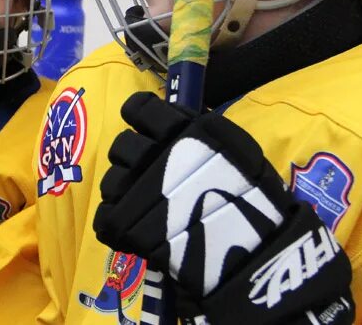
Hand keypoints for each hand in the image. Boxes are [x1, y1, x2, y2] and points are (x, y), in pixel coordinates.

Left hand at [93, 92, 352, 323]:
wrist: (255, 252)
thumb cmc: (256, 202)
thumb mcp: (237, 151)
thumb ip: (200, 135)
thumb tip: (172, 124)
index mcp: (184, 129)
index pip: (139, 108)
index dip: (140, 119)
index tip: (150, 134)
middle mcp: (155, 153)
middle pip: (121, 146)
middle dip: (132, 161)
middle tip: (152, 179)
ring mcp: (136, 188)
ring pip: (111, 182)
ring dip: (124, 193)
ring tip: (147, 211)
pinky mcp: (123, 222)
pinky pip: (105, 216)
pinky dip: (117, 225)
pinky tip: (137, 232)